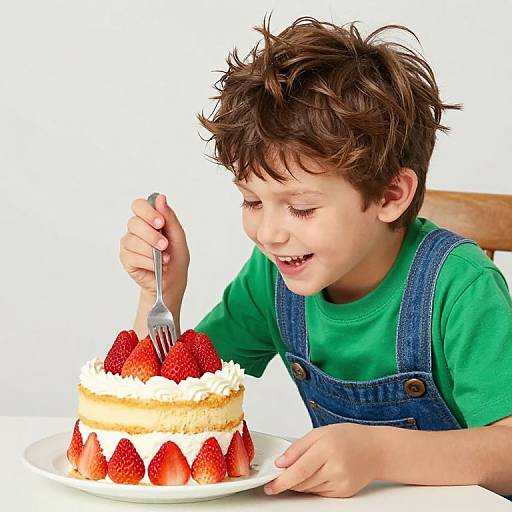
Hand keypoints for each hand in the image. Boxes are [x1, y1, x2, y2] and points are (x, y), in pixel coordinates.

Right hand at [120, 194, 189, 316]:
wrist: (172, 281)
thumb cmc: (176, 258)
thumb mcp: (178, 237)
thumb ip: (169, 218)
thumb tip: (160, 198)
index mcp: (149, 219)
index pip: (139, 205)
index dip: (148, 212)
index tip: (160, 223)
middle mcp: (137, 229)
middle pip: (134, 222)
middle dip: (152, 235)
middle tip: (164, 245)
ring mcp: (129, 243)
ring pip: (133, 240)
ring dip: (151, 251)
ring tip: (164, 260)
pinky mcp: (125, 258)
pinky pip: (132, 256)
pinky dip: (147, 262)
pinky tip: (155, 267)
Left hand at [264, 423, 382, 497]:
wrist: (376, 450)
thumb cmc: (349, 438)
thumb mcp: (320, 433)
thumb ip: (298, 447)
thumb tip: (281, 463)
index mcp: (327, 448)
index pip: (299, 470)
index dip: (282, 480)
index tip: (270, 486)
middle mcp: (335, 468)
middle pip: (302, 482)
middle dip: (288, 481)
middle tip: (282, 474)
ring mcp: (340, 482)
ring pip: (309, 489)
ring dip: (300, 482)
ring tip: (309, 466)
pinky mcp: (343, 493)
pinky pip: (320, 493)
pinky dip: (313, 486)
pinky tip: (320, 473)